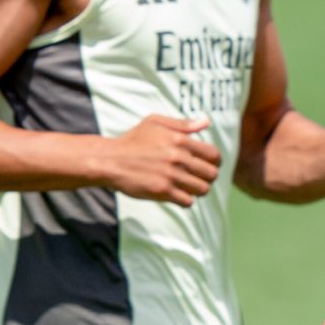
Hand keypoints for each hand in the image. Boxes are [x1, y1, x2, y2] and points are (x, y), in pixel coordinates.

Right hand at [102, 114, 221, 205]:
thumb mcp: (155, 123)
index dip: (215, 162)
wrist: (110, 160)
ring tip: (189, 186)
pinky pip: (188, 201)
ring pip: (202, 189)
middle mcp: (178, 157)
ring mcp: (171, 175)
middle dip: (208, 177)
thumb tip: (206, 122)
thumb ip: (182, 124)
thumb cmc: (132, 140)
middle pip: (211, 174)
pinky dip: (186, 199)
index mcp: (180, 140)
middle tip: (198, 177)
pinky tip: (177, 194)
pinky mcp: (162, 191)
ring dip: (198, 189)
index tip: (207, 165)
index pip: (214, 155)